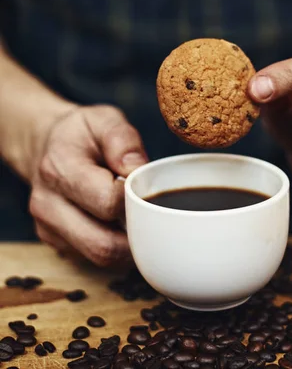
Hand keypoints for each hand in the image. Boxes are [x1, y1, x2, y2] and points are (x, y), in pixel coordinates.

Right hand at [29, 105, 147, 265]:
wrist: (48, 145)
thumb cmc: (82, 134)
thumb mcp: (104, 119)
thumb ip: (123, 139)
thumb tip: (138, 170)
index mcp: (60, 168)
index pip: (107, 201)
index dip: (137, 198)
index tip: (148, 186)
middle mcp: (47, 204)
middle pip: (103, 243)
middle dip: (137, 233)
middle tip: (155, 214)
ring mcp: (48, 228)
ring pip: (100, 258)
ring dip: (129, 245)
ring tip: (141, 219)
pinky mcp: (54, 243)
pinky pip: (94, 260)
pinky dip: (116, 248)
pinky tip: (122, 224)